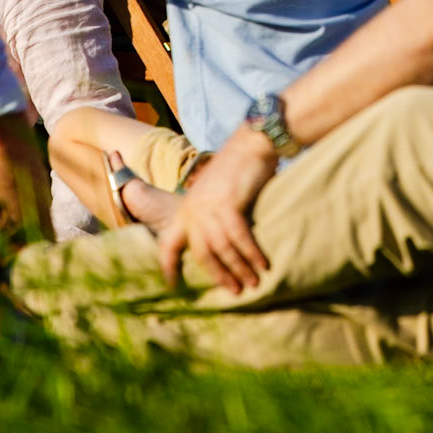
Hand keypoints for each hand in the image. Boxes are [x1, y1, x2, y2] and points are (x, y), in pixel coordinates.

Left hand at [158, 124, 277, 290]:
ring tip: (253, 283)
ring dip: (239, 268)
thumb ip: (214, 216)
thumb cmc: (239, 168)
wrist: (252, 141)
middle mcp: (192, 210)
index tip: (172, 288)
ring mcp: (208, 206)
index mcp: (186, 208)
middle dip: (219, 275)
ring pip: (222, 249)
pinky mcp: (227, 203)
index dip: (168, 268)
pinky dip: (251, 254)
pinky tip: (263, 264)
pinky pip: (239, 238)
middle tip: (235, 291)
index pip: (169, 244)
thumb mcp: (216, 193)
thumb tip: (223, 247)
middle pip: (201, 254)